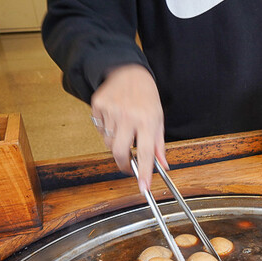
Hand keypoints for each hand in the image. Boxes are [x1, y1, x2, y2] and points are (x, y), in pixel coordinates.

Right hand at [90, 64, 166, 192]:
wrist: (128, 72)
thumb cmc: (146, 97)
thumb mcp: (158, 119)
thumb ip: (159, 145)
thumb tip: (163, 166)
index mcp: (148, 120)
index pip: (146, 152)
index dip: (145, 172)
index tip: (143, 188)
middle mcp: (129, 116)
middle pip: (119, 151)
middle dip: (123, 164)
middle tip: (128, 165)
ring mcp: (111, 110)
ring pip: (108, 141)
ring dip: (115, 142)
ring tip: (124, 129)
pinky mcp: (98, 105)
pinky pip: (99, 129)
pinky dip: (106, 129)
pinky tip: (114, 118)